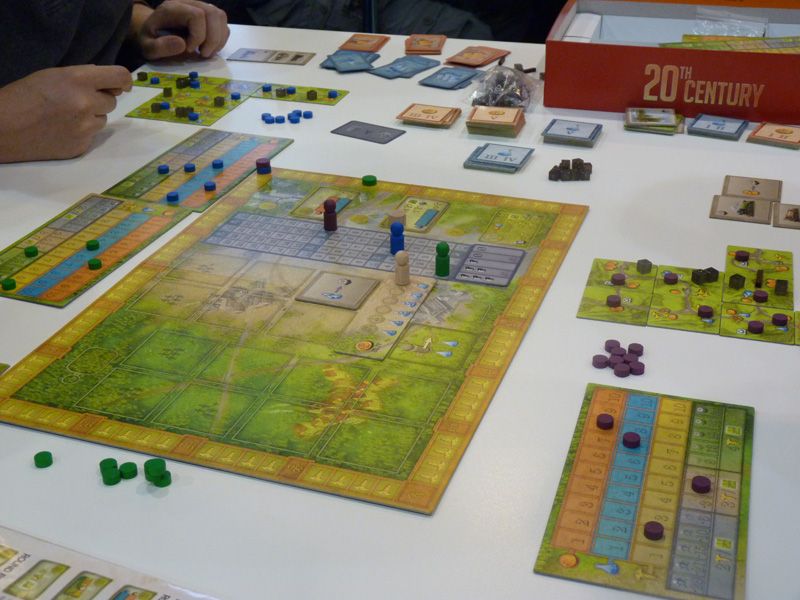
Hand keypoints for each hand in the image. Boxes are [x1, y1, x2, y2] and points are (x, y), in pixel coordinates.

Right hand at [0, 65, 131, 162]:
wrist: (4, 129)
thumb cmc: (23, 97)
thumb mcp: (52, 75)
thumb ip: (82, 77)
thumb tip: (109, 81)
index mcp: (78, 80)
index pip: (119, 76)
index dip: (124, 80)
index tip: (123, 86)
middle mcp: (86, 103)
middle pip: (112, 101)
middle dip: (98, 100)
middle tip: (75, 101)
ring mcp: (85, 127)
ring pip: (103, 119)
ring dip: (91, 117)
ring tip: (65, 116)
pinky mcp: (82, 146)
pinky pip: (92, 136)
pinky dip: (81, 132)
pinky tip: (61, 130)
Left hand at [134, 0, 229, 59]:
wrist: (153, 32)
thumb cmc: (151, 39)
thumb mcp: (147, 47)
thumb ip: (160, 47)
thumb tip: (183, 44)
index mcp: (172, 8)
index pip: (196, 15)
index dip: (198, 35)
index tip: (189, 50)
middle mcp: (188, 3)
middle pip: (213, 13)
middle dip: (212, 39)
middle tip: (202, 54)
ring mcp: (200, 7)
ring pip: (220, 17)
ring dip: (218, 39)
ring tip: (205, 52)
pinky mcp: (208, 16)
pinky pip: (223, 24)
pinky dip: (220, 40)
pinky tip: (209, 48)